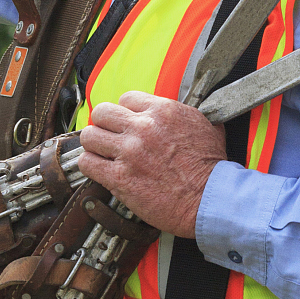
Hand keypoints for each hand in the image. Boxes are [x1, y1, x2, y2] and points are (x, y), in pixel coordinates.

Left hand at [78, 91, 225, 237]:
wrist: (211, 200)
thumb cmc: (212, 167)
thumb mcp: (205, 125)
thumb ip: (183, 114)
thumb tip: (175, 111)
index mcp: (162, 111)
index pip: (126, 98)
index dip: (126, 112)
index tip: (129, 124)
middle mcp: (142, 127)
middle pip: (102, 113)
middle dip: (104, 124)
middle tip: (111, 137)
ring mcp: (129, 152)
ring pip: (90, 136)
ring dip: (94, 145)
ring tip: (103, 154)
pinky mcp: (119, 178)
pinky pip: (87, 163)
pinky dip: (91, 166)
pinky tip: (100, 170)